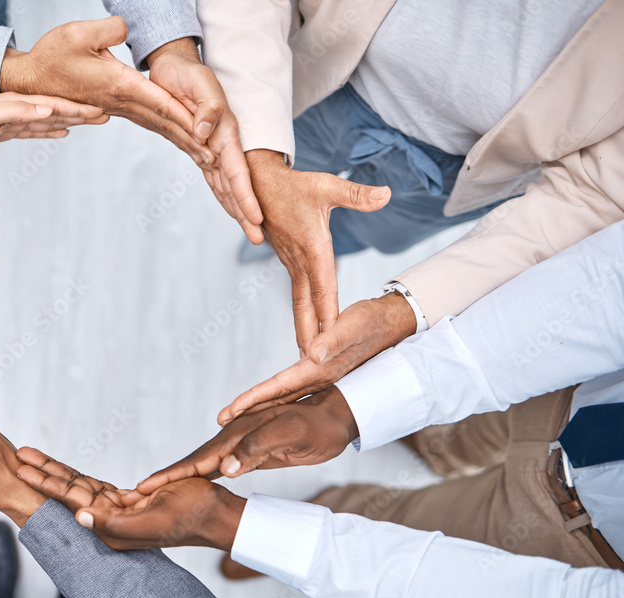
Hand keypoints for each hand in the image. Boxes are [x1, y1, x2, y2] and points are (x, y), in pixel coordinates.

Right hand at [0, 17, 212, 167]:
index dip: (186, 116)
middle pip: (164, 121)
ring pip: (156, 124)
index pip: (160, 102)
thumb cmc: (51, 55)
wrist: (29, 79)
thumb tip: (127, 29)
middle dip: (191, 139)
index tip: (206, 134)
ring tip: (203, 157)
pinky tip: (176, 138)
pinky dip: (164, 131)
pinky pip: (145, 121)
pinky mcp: (110, 106)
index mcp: (118, 85)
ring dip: (181, 140)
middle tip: (215, 158)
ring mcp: (115, 107)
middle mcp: (120, 101)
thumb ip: (110, 29)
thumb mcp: (79, 33)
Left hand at [16, 448, 245, 550]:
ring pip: (79, 485)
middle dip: (43, 472)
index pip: (70, 501)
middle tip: (19, 455)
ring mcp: (117, 508)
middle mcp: (109, 519)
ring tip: (32, 457)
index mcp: (111, 526)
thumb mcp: (151, 522)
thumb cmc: (189, 519)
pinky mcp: (128, 499)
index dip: (46, 483)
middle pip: (69, 491)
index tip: (23, 469)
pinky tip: (61, 468)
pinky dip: (76, 475)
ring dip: (55, 471)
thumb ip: (114, 523)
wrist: (215, 516)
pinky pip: (95, 485)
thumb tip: (80, 517)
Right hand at [137, 387, 356, 495]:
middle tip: (137, 492)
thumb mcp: (291, 436)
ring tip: (156, 489)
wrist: (338, 416)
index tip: (146, 486)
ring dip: (181, 475)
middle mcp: (236, 434)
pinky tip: (194, 482)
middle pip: (195, 459)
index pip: (200, 458)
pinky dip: (202, 475)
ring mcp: (243, 441)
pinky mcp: (252, 450)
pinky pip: (221, 464)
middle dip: (167, 476)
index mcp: (241, 432)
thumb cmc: (318, 427)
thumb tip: (224, 469)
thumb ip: (257, 449)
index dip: (173, 474)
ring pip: (205, 462)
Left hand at [146, 38, 263, 238]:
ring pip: (228, 187)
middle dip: (248, 214)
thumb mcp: (198, 83)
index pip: (238, 172)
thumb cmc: (188, 75)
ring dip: (239, 210)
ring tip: (252, 233)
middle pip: (237, 186)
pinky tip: (233, 211)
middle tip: (260, 241)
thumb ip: (207, 107)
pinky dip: (225, 196)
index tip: (256, 219)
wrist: (175, 69)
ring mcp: (214, 150)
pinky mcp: (203, 151)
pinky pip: (216, 179)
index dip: (246, 196)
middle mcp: (223, 145)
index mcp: (226, 133)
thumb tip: (204, 133)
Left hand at [218, 293, 414, 424]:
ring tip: (234, 416)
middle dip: (248, 411)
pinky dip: (274, 395)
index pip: (279, 388)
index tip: (229, 413)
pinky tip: (264, 399)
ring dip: (258, 406)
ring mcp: (320, 378)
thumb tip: (312, 354)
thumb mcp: (352, 327)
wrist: (391, 323)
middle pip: (276, 399)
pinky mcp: (321, 372)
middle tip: (220, 422)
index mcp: (320, 370)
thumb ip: (333, 341)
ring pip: (282, 396)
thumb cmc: (370, 321)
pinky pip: (291, 388)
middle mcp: (318, 378)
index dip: (252, 400)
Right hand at [246, 149, 391, 352]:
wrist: (257, 182)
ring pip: (299, 303)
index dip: (328, 318)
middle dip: (309, 337)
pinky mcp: (289, 260)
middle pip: (306, 307)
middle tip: (312, 367)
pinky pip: (297, 292)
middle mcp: (300, 262)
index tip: (331, 343)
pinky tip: (305, 326)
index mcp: (312, 250)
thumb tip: (386, 194)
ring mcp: (292, 263)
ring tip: (306, 357)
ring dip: (303, 330)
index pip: (323, 290)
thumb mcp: (327, 185)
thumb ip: (357, 194)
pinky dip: (301, 314)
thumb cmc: (293, 184)